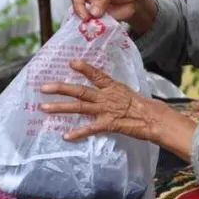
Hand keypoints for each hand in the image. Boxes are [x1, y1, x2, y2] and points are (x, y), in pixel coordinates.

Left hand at [39, 61, 196, 159]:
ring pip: (79, 107)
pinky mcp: (109, 124)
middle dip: (60, 88)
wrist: (154, 119)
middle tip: (43, 87)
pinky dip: (78, 133)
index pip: (96, 74)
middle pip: (80, 90)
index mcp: (112, 87)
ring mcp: (106, 110)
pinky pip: (90, 129)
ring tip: (44, 107)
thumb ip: (113, 92)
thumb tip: (103, 91)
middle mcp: (106, 96)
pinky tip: (66, 136)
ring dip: (61, 107)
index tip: (70, 62)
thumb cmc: (143, 108)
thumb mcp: (127, 93)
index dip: (83, 68)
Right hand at [72, 0, 157, 34]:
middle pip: (76, 7)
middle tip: (90, 22)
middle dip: (83, 16)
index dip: (79, 5)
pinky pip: (89, 25)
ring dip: (88, 23)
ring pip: (81, 18)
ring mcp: (88, 8)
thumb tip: (93, 12)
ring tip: (94, 27)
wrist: (135, 2)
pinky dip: (93, 28)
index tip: (87, 16)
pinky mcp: (94, 19)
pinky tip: (97, 30)